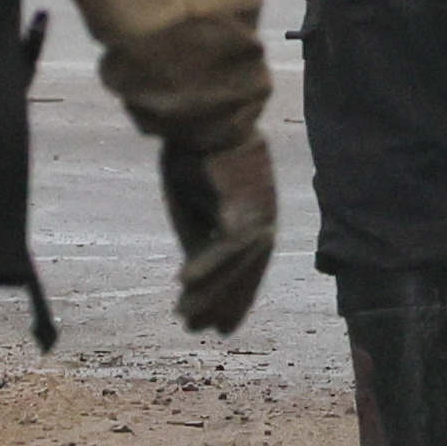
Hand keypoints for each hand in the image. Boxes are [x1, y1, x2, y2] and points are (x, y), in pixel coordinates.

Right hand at [158, 129, 276, 334]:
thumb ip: (198, 239)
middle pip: (247, 271)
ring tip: (186, 318)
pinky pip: (228, 242)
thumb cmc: (197, 155)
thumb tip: (194, 280)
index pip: (247, 265)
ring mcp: (258, 208)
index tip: (220, 324)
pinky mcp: (245, 200)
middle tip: (205, 331)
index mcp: (252, 215)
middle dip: (226, 302)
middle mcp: (262, 215)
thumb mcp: (192, 206)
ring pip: (238, 263)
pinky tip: (184, 282)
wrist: (203, 113)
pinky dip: (208, 263)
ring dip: (212, 292)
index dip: (234, 295)